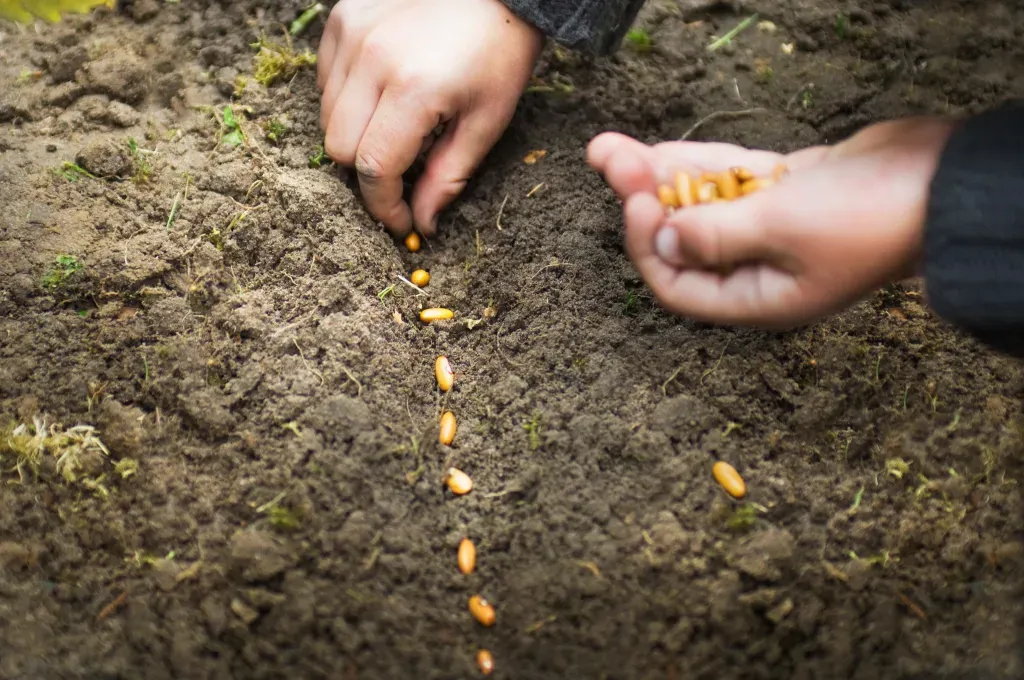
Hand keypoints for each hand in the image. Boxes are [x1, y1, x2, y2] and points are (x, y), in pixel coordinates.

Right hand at [317, 0, 542, 237]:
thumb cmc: (499, 54)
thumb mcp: (487, 123)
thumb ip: (448, 177)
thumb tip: (422, 224)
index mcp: (414, 89)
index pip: (373, 168)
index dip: (384, 206)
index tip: (400, 221)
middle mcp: (373, 58)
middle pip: (339, 147)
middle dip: (367, 172)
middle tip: (401, 172)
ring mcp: (352, 33)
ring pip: (326, 115)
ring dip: (356, 134)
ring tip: (396, 125)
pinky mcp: (343, 16)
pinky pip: (326, 79)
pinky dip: (345, 98)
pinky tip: (381, 92)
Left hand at [586, 118, 955, 328]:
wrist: (945, 179)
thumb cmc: (869, 218)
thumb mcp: (780, 228)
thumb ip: (713, 235)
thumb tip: (660, 242)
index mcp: (758, 299)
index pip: (678, 285)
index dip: (647, 245)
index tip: (634, 202)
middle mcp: (760, 270)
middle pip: (683, 239)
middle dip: (642, 199)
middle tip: (607, 158)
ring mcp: (774, 229)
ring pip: (702, 205)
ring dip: (662, 176)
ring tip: (614, 147)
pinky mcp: (788, 192)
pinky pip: (731, 181)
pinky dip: (701, 166)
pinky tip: (663, 149)